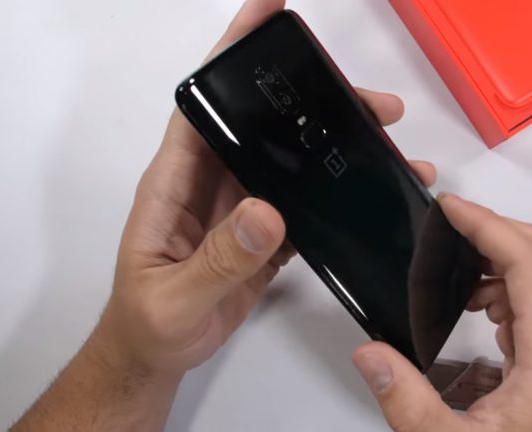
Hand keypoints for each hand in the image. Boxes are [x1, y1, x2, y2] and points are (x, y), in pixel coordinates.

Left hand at [93, 0, 437, 376]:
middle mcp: (213, 183)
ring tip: (383, 139)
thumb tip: (266, 211)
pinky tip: (367, 190)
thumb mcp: (173, 296)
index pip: (206, 104)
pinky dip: (337, 194)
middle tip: (366, 98)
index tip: (267, 17)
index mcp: (178, 181)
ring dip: (333, 147)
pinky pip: (304, 204)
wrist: (159, 355)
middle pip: (264, 126)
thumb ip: (217, 259)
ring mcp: (241, 208)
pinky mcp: (264, 235)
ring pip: (291, 161)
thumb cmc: (148, 323)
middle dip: (312, 102)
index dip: (232, 56)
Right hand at [353, 194, 531, 431]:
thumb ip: (406, 401)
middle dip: (492, 228)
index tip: (447, 207)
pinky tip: (475, 305)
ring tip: (452, 268)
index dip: (487, 224)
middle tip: (444, 225)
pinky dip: (507, 284)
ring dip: (500, 255)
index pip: (528, 261)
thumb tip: (368, 352)